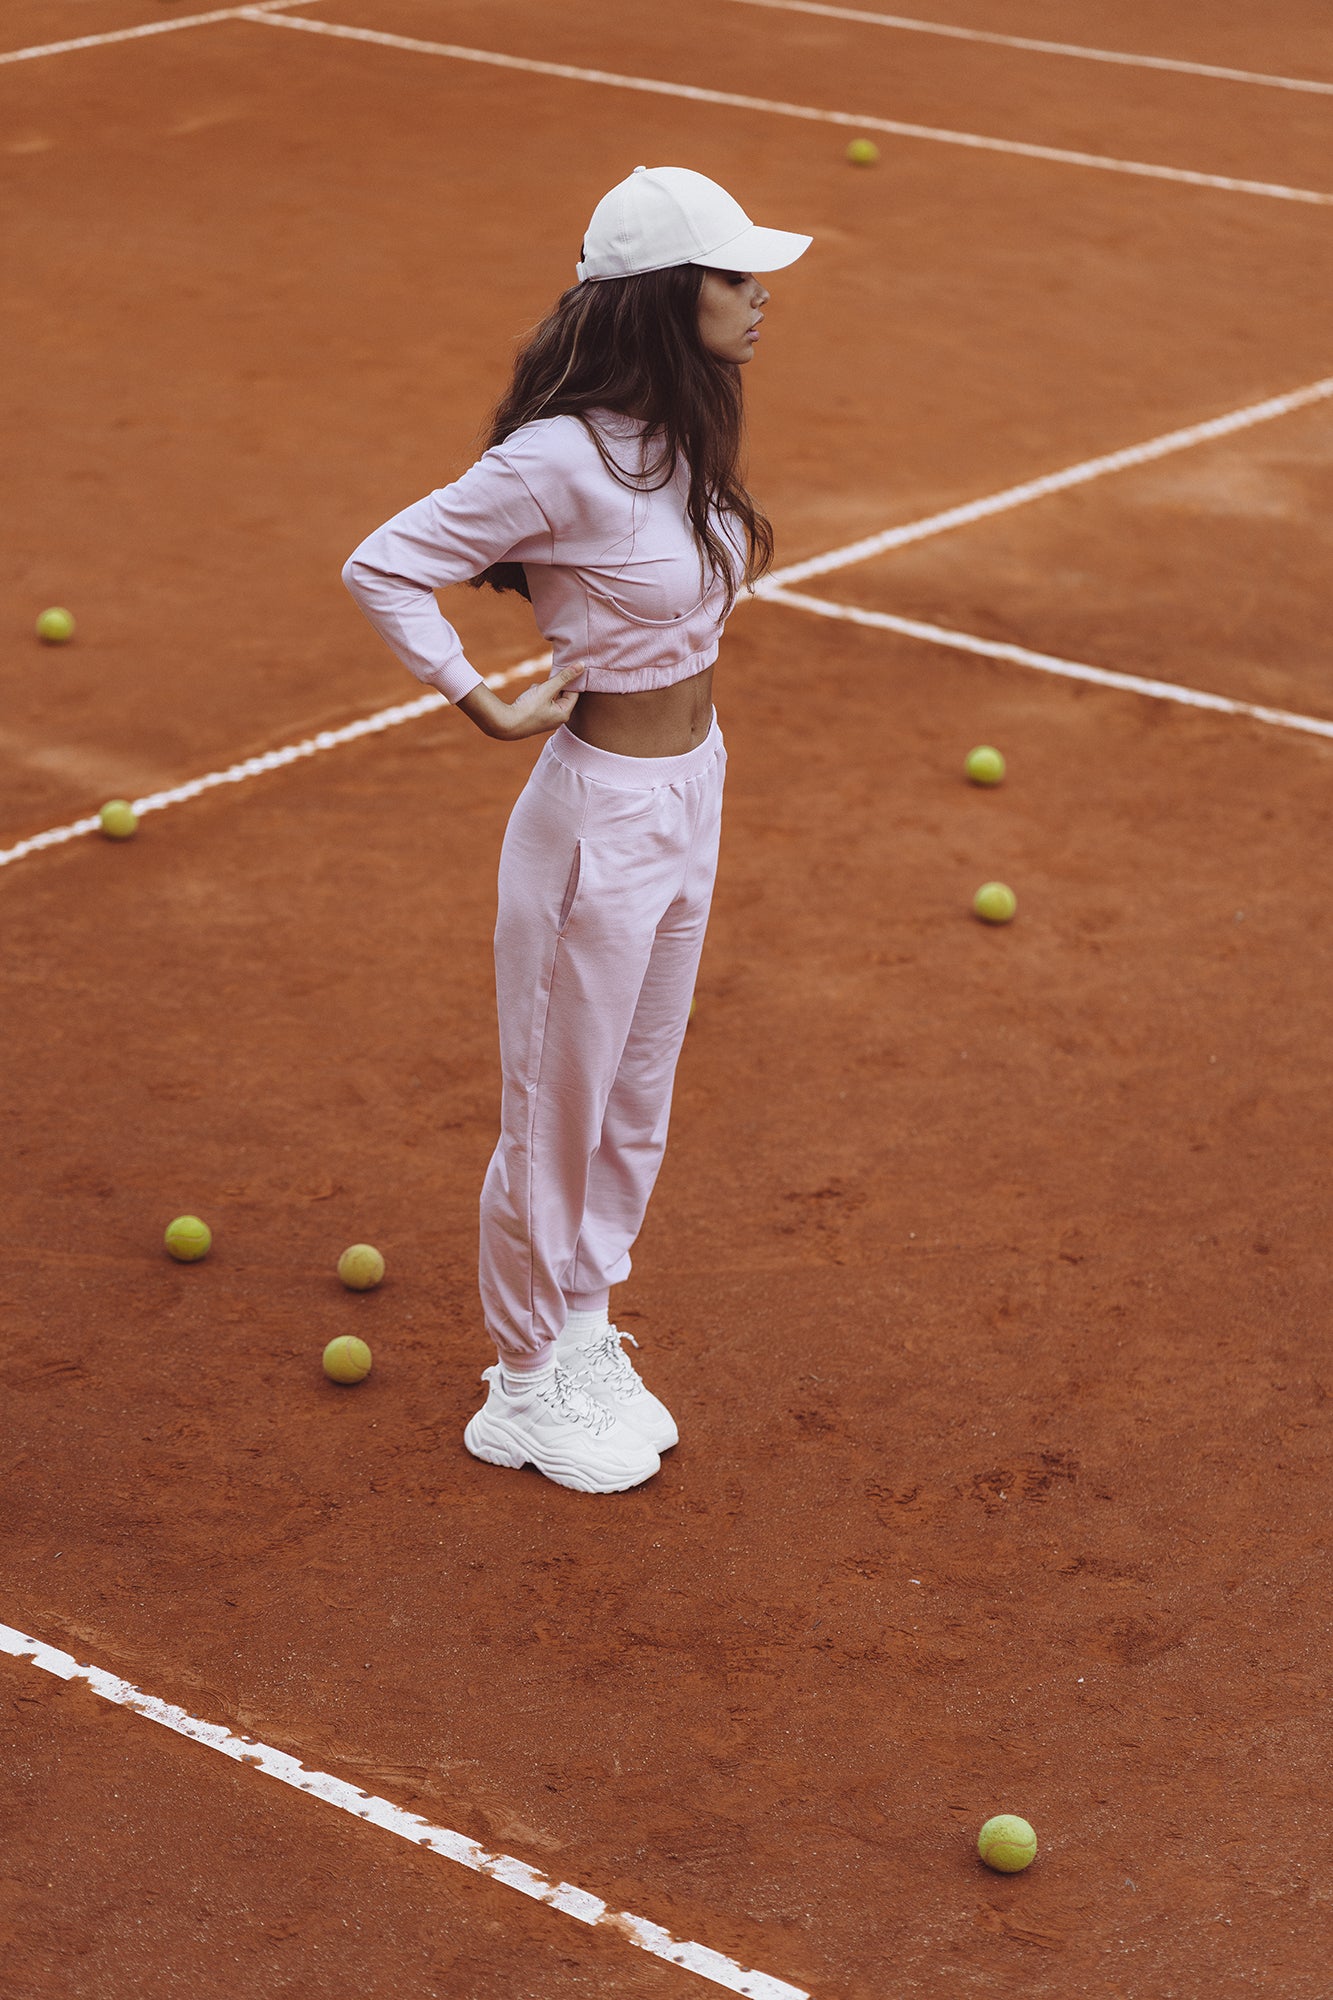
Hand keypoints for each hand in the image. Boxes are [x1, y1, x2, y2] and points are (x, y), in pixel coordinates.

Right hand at [457, 666, 581, 740]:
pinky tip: (527, 697)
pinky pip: (541, 698)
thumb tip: (582, 666)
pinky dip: (535, 694)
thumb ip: (564, 677)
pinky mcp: (537, 715)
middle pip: (561, 692)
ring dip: (542, 689)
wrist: (505, 724)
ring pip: (549, 694)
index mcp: (564, 713)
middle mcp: (558, 718)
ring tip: (533, 695)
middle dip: (551, 685)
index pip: (574, 692)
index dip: (568, 679)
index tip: (561, 670)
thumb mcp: (547, 689)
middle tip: (543, 685)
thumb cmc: (527, 709)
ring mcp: (547, 717)